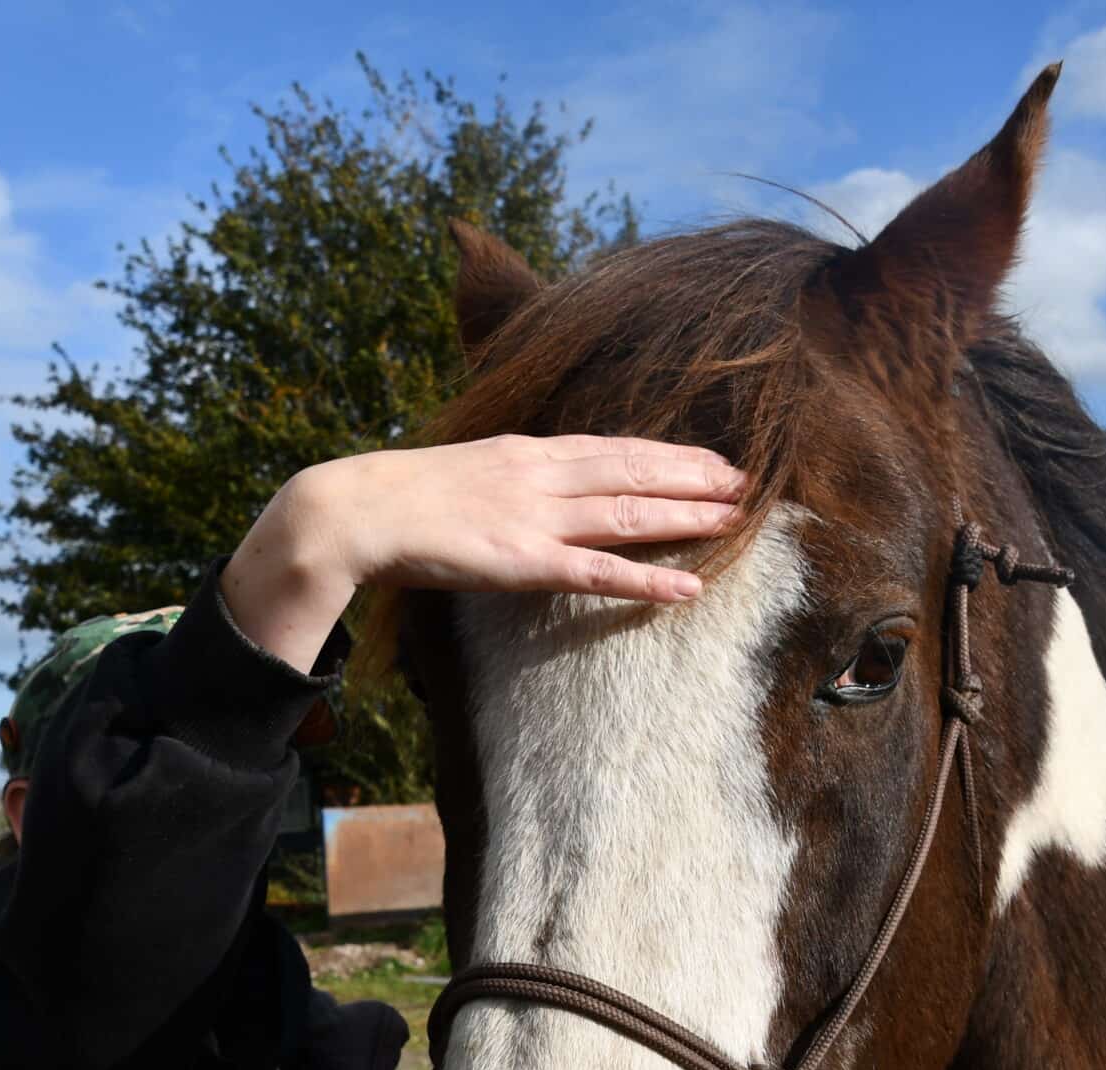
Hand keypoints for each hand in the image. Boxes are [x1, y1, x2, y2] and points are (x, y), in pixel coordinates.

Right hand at [221, 435, 747, 670]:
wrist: (356, 509)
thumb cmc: (399, 500)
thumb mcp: (463, 473)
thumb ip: (505, 480)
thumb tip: (527, 489)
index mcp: (527, 451)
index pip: (613, 447)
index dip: (667, 453)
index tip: (710, 458)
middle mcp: (542, 475)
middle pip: (635, 469)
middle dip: (695, 475)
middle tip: (749, 481)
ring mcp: (536, 516)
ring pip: (629, 512)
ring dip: (687, 515)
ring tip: (737, 519)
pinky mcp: (523, 561)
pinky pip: (598, 572)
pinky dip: (646, 578)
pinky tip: (688, 587)